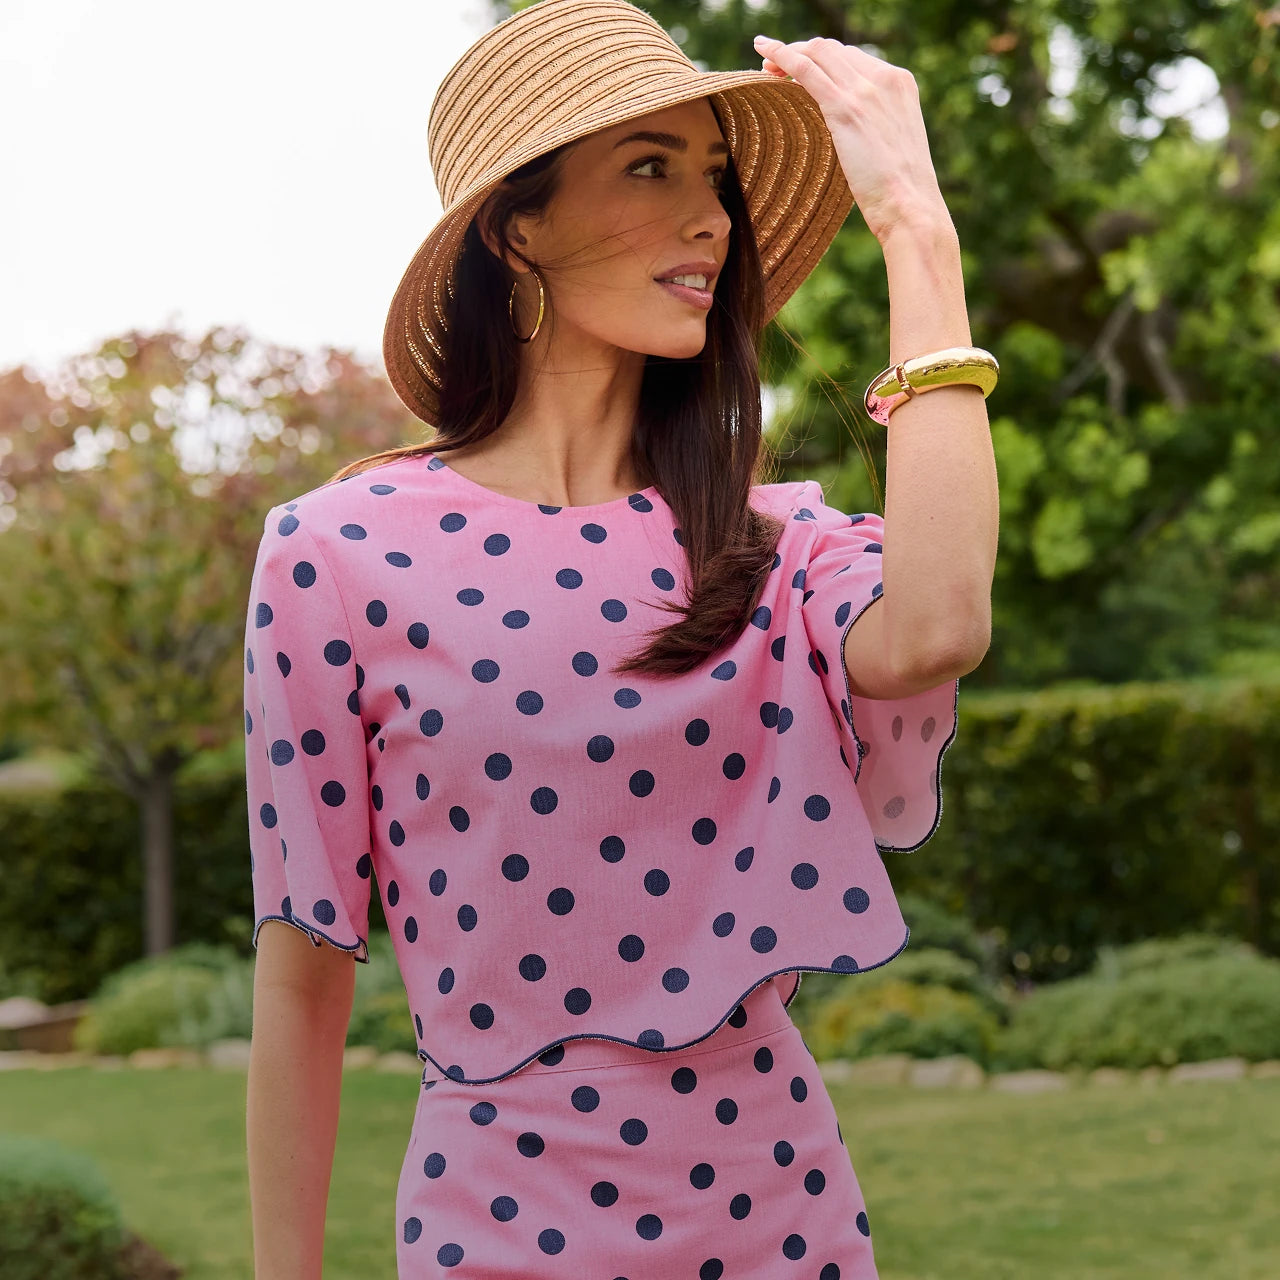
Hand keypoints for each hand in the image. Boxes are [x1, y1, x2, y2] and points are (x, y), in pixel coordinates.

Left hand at [752, 33, 950, 244]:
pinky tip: (763, 53)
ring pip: (817, 52)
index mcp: (900, 83)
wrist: (909, 205)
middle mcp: (884, 78)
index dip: (822, 59)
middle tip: (774, 68)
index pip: (852, 57)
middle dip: (800, 51)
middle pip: (832, 49)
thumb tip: (854, 136)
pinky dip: (781, 55)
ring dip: (785, 52)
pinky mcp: (844, 109)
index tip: (801, 71)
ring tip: (765, 66)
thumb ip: (876, 126)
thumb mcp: (892, 145)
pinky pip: (805, 69)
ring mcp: (864, 90)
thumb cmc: (900, 191)